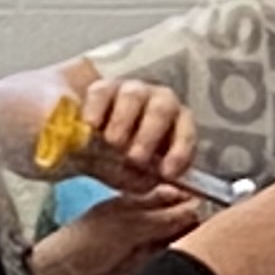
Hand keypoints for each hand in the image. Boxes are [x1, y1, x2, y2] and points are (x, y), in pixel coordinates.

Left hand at [26, 189, 206, 274]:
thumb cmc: (79, 246)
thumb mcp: (125, 224)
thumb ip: (163, 217)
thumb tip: (196, 208)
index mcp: (133, 205)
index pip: (172, 197)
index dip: (192, 198)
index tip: (212, 202)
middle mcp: (144, 226)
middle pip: (182, 219)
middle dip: (199, 220)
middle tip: (215, 223)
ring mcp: (150, 249)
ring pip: (183, 240)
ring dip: (196, 240)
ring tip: (208, 240)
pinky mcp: (153, 271)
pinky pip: (178, 262)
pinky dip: (189, 259)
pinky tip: (197, 258)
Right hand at [58, 77, 197, 194]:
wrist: (88, 143)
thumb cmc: (122, 160)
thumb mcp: (134, 176)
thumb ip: (145, 181)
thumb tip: (159, 187)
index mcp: (178, 124)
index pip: (187, 134)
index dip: (179, 153)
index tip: (165, 173)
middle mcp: (160, 102)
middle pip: (162, 110)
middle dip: (149, 136)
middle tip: (135, 158)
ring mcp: (132, 91)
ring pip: (133, 97)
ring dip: (123, 122)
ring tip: (112, 143)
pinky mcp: (103, 88)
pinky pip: (102, 92)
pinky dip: (97, 108)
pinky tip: (92, 125)